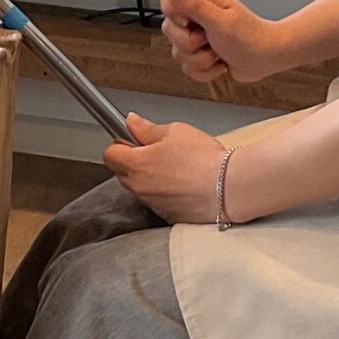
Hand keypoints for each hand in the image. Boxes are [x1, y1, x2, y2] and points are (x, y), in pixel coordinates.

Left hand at [103, 113, 226, 224]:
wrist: (228, 188)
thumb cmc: (203, 160)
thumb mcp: (175, 131)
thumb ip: (147, 129)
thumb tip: (132, 123)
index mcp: (136, 164)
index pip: (110, 154)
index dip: (120, 144)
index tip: (133, 139)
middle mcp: (139, 187)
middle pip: (123, 172)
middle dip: (135, 161)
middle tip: (157, 151)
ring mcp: (152, 204)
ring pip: (141, 188)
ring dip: (150, 178)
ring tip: (176, 168)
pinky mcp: (167, 216)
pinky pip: (158, 202)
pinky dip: (166, 193)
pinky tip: (184, 184)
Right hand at [161, 0, 283, 85]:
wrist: (266, 58)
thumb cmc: (251, 36)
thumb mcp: (220, 20)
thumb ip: (194, 5)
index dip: (173, 12)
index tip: (189, 22)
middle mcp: (195, 12)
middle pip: (169, 29)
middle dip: (189, 43)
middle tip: (210, 39)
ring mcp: (196, 34)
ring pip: (177, 52)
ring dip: (200, 59)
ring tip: (218, 53)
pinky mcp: (198, 52)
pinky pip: (187, 67)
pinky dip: (204, 71)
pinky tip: (219, 63)